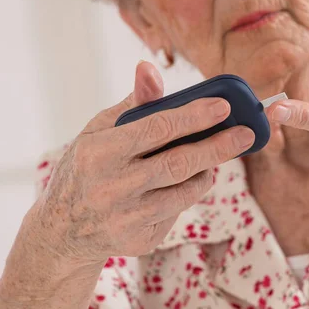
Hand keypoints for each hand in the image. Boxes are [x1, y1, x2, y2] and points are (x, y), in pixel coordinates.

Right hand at [32, 61, 254, 261]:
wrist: (62, 232)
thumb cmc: (84, 170)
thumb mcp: (96, 132)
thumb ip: (131, 104)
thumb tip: (149, 67)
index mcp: (98, 153)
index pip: (155, 129)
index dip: (193, 117)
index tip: (223, 106)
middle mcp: (112, 189)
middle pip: (178, 164)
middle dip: (218, 146)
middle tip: (246, 133)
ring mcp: (127, 219)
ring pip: (185, 191)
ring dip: (207, 171)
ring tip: (215, 155)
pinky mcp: (140, 241)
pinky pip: (178, 211)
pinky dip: (190, 192)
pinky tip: (189, 180)